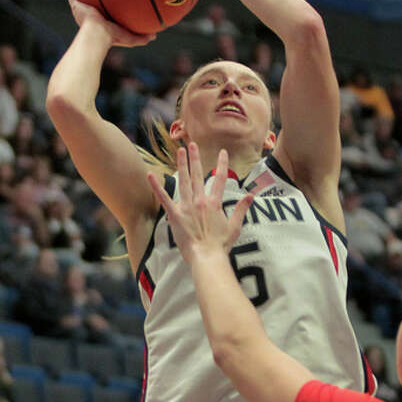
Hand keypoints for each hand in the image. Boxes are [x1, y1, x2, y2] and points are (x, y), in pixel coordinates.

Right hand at [65, 0, 154, 48]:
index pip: (104, 11)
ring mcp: (82, 11)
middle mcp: (90, 15)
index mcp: (101, 22)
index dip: (106, 5)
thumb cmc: (113, 38)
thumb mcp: (131, 38)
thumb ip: (142, 37)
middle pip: (91, 1)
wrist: (98, 36)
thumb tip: (155, 36)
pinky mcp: (76, 7)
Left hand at [148, 144, 254, 262]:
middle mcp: (200, 201)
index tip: (223, 153)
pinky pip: (164, 198)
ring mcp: (187, 207)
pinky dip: (157, 187)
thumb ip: (241, 209)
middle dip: (195, 159)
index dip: (222, 165)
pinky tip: (151, 175)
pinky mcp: (174, 215)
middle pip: (197, 175)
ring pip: (183, 182)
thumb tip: (251, 196)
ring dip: (181, 165)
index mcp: (214, 203)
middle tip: (192, 145)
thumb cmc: (221, 244)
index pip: (220, 179)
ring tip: (179, 151)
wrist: (207, 256)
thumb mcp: (235, 226)